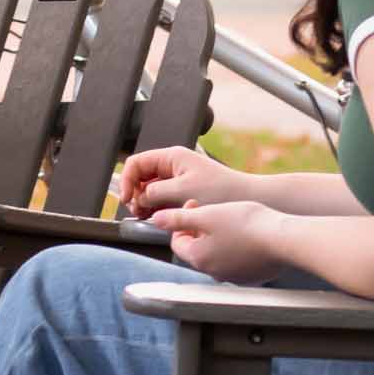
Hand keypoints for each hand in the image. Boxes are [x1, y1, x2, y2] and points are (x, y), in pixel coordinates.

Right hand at [117, 146, 247, 219]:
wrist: (247, 198)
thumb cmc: (221, 190)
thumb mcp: (183, 190)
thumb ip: (156, 193)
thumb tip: (139, 198)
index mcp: (171, 157)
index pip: (136, 163)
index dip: (126, 180)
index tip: (126, 198)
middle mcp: (173, 166)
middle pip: (140, 177)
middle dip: (135, 193)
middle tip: (138, 210)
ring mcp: (178, 179)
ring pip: (150, 190)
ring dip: (145, 203)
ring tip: (147, 216)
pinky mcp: (183, 193)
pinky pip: (162, 199)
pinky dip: (156, 208)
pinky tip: (158, 217)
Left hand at [149, 201, 290, 283]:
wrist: (283, 239)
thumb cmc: (246, 224)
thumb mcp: (206, 215)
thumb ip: (177, 218)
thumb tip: (156, 220)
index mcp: (198, 258)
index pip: (177, 242)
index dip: (182, 221)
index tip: (195, 205)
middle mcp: (212, 273)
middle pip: (197, 249)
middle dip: (200, 229)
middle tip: (215, 211)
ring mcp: (233, 277)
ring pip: (217, 255)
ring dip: (218, 238)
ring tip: (233, 221)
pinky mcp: (251, 277)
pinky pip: (237, 261)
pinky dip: (237, 249)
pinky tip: (248, 235)